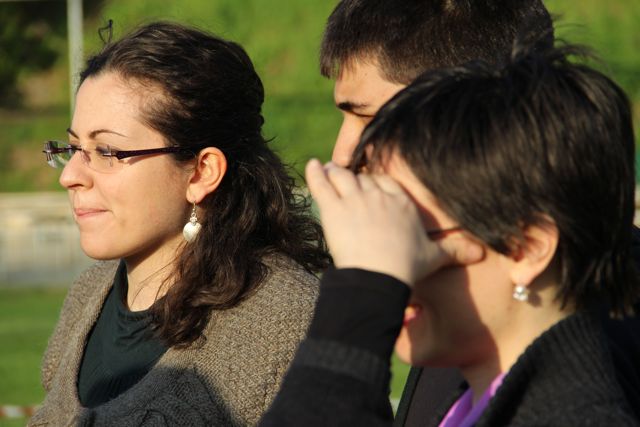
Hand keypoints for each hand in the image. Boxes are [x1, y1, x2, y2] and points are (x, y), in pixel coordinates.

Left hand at [306, 159, 482, 284]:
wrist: (379, 274)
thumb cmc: (407, 266)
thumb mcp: (434, 256)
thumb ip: (454, 249)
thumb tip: (481, 253)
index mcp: (401, 202)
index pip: (385, 183)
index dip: (375, 184)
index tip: (370, 187)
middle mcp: (378, 195)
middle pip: (363, 179)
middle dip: (354, 180)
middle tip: (345, 182)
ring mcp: (355, 199)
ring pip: (342, 177)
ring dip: (333, 173)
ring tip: (327, 171)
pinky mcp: (333, 208)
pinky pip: (321, 184)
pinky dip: (314, 173)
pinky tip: (310, 166)